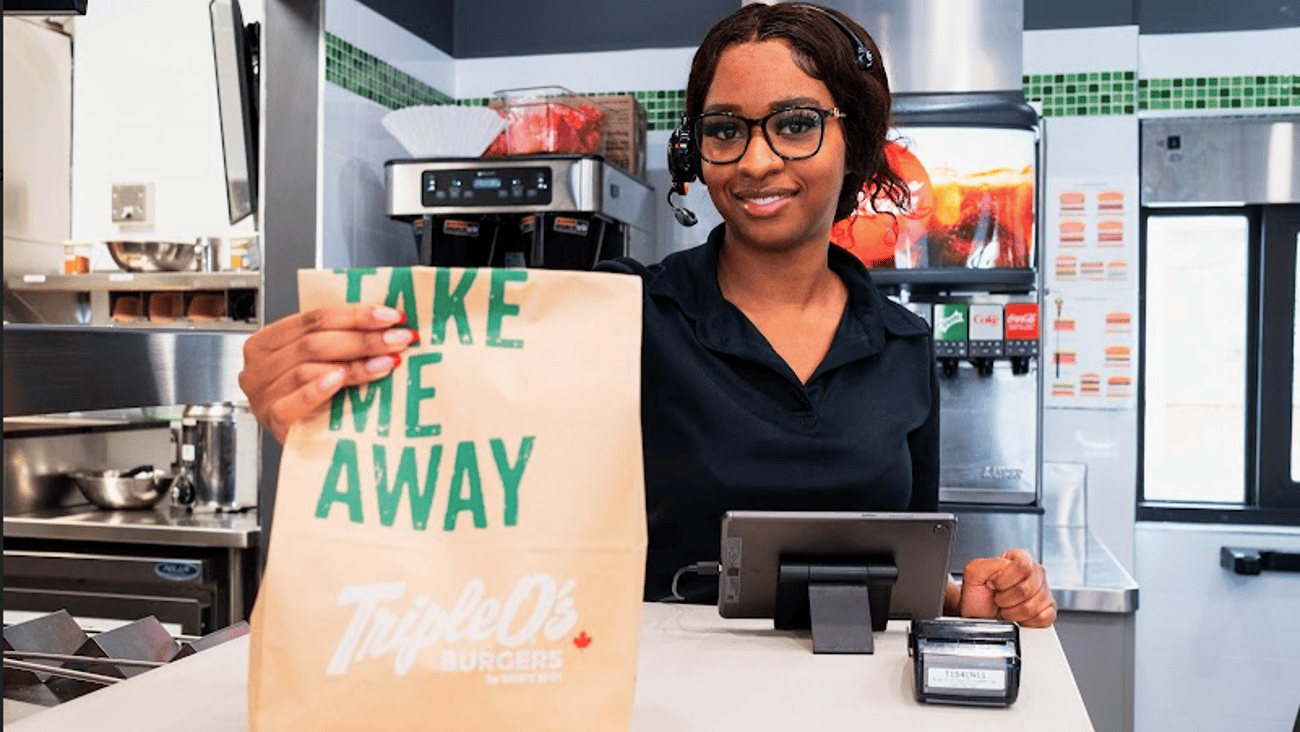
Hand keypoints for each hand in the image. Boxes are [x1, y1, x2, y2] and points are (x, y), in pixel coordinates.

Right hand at [238, 304, 417, 442]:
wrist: (300, 446)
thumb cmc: (311, 401)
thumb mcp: (320, 364)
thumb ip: (339, 341)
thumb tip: (386, 324)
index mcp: (268, 342)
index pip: (314, 318)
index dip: (355, 314)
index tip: (391, 316)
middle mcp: (260, 366)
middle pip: (314, 342)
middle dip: (363, 338)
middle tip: (398, 339)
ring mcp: (263, 394)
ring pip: (309, 368)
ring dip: (354, 364)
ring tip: (387, 362)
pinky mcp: (273, 420)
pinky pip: (295, 401)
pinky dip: (318, 389)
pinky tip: (340, 380)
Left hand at [947, 548, 1056, 626]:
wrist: (979, 615)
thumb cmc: (978, 594)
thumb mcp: (973, 573)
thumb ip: (986, 564)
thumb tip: (1004, 567)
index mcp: (1018, 559)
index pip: (1023, 565)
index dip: (1004, 579)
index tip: (992, 585)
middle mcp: (1035, 573)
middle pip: (1027, 588)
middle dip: (1006, 598)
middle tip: (998, 598)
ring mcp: (1044, 592)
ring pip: (1033, 606)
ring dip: (1012, 611)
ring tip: (1005, 607)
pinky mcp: (1048, 610)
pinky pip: (1042, 618)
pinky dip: (1024, 621)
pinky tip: (1017, 616)